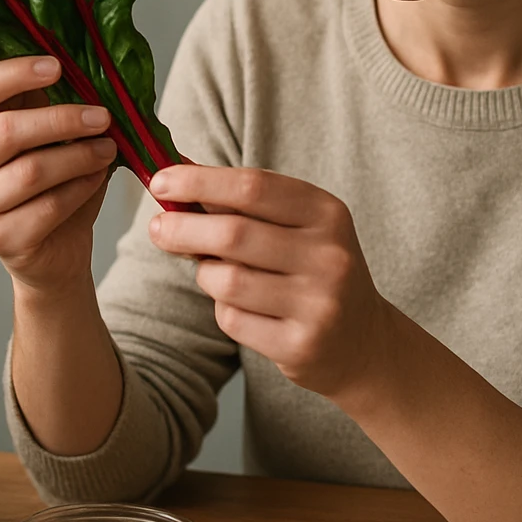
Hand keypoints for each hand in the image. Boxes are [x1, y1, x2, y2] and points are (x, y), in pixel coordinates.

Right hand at [0, 56, 117, 293]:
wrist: (57, 251)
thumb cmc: (55, 184)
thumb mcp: (53, 138)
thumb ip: (54, 104)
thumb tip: (85, 64)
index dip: (14, 72)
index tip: (57, 66)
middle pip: (6, 129)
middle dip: (62, 119)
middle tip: (103, 116)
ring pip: (31, 170)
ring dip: (80, 156)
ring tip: (108, 149)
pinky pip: (47, 207)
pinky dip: (81, 189)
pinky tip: (98, 179)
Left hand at [145, 165, 397, 401]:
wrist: (363, 342)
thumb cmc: (314, 271)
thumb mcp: (298, 227)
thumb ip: (244, 204)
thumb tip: (176, 175)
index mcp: (327, 213)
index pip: (253, 186)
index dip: (200, 181)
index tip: (161, 182)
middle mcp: (330, 256)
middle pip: (233, 233)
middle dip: (182, 228)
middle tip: (158, 229)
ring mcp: (319, 304)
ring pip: (226, 281)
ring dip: (206, 275)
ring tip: (215, 274)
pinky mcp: (302, 346)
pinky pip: (233, 320)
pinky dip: (224, 310)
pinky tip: (242, 308)